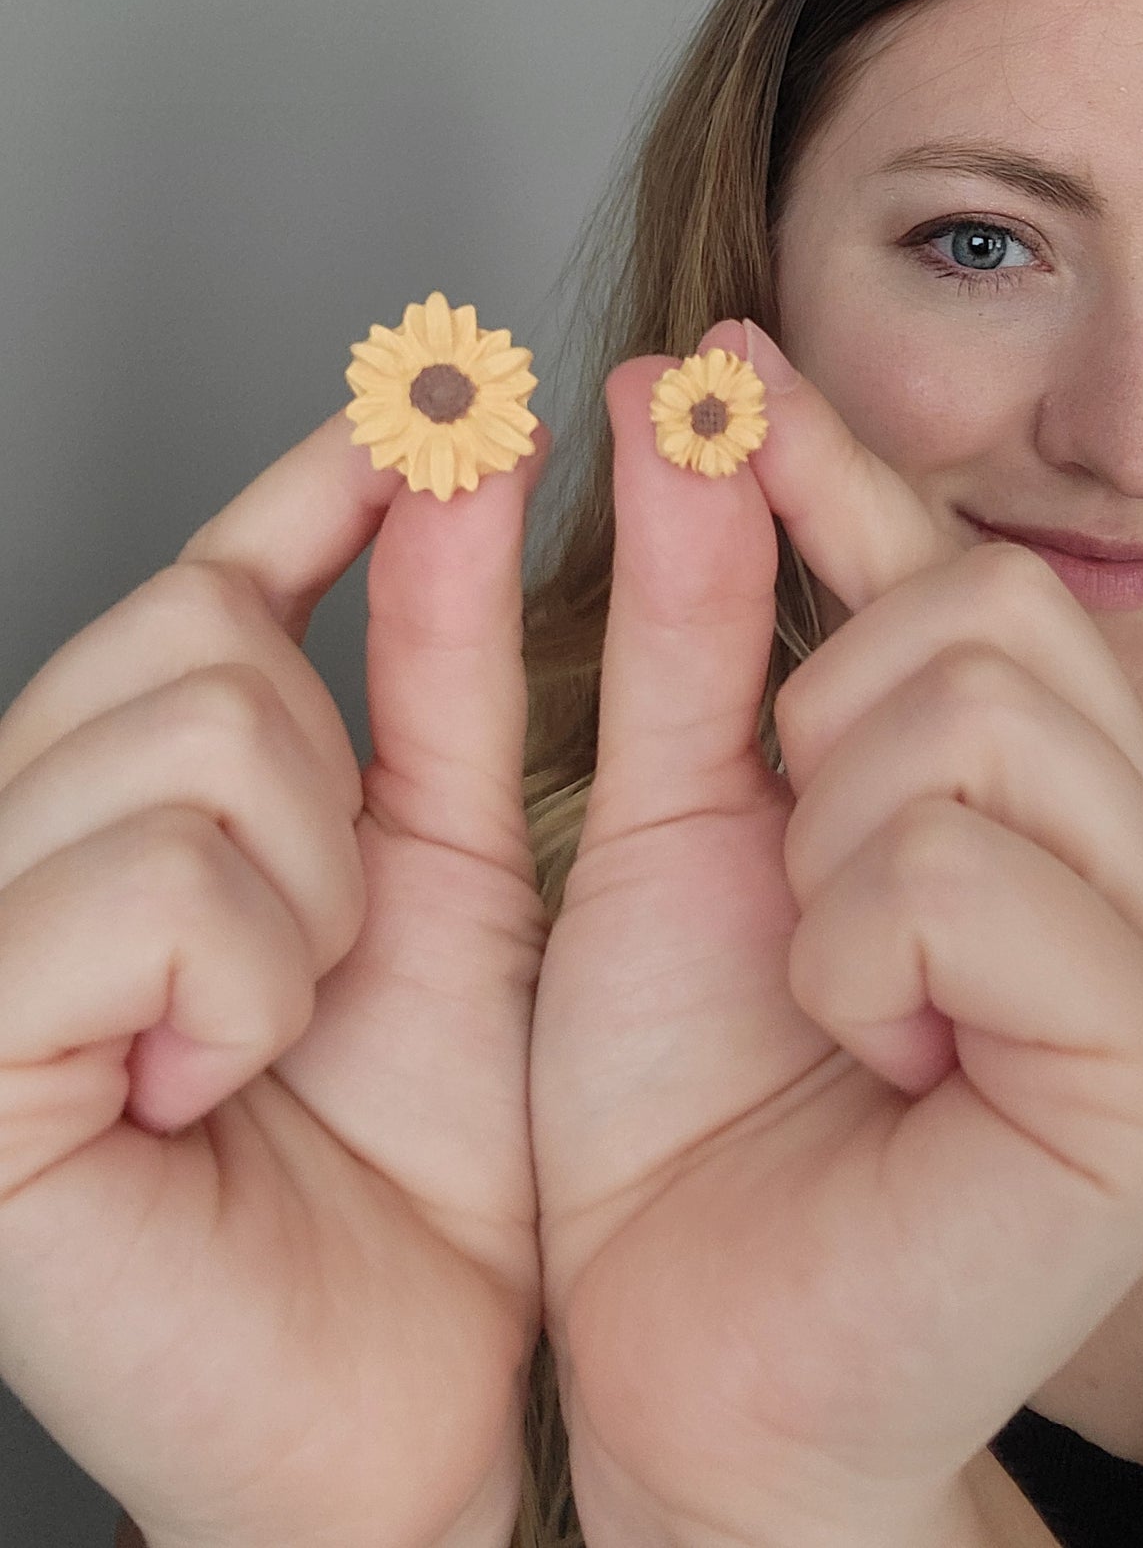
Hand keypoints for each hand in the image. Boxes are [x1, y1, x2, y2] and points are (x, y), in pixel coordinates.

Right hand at [0, 406, 547, 1547]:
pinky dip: (237, 980)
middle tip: (326, 932)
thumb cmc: (420, 1144)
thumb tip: (433, 467)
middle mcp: (15, 846)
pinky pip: (146, 885)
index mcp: (131, 805)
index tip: (434, 409)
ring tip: (272, 1023)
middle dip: (320, 766)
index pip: (200, 583)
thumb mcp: (443, 864)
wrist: (417, 1390)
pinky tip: (204, 1080)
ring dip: (297, 891)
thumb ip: (434, 667)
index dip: (312, 483)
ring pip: (181, 739)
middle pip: (188, 633)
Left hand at [531, 321, 1142, 1547]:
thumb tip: (703, 390)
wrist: (688, 1360)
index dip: (834, 469)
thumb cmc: (688, 1111)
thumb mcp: (680, 821)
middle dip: (819, 726)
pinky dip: (855, 947)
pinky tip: (871, 1046)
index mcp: (1067, 810)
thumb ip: (703, 615)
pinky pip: (961, 868)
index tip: (716, 370)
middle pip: (986, 615)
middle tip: (798, 876)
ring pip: (970, 717)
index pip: (971, 569)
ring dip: (830, 846)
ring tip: (833, 979)